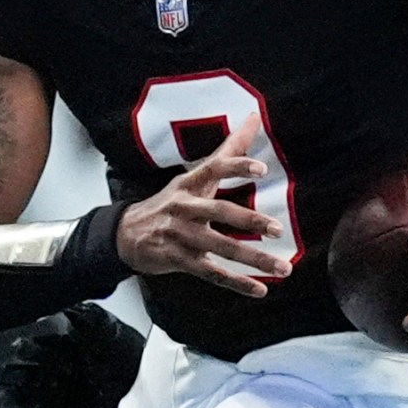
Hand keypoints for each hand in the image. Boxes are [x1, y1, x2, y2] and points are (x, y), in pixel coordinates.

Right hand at [0, 302, 149, 407]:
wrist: (155, 405)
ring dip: (8, 398)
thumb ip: (88, 318)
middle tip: (3, 371)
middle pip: (25, 370)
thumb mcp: (114, 334)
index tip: (20, 344)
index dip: (30, 345)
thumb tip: (63, 307)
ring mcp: (54, 400)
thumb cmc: (136, 365)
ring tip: (2, 399)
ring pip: (20, 398)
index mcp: (68, 348)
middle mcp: (57, 373)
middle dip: (12, 370)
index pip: (40, 343)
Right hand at [116, 123, 289, 297]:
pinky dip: (237, 283)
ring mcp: (181, 236)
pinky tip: (260, 289)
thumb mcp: (192, 176)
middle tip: (278, 228)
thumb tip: (254, 117)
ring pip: (220, 248)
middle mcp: (184, 208)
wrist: (125, 235)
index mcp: (189, 185)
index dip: (236, 166)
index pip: (213, 169)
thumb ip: (227, 150)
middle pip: (218, 212)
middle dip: (249, 220)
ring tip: (283, 267)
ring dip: (253, 259)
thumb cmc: (170, 203)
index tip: (262, 168)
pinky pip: (212, 273)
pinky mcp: (180, 261)